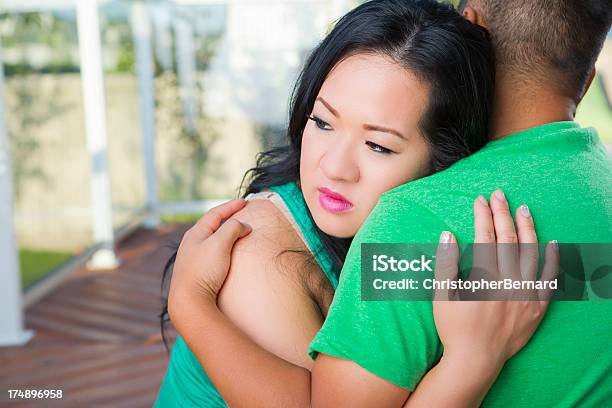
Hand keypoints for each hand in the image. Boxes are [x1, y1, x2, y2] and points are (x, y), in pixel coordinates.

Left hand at [168, 199, 251, 320]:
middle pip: (211, 226)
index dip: (231, 206)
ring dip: (225, 234)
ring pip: (211, 240)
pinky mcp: (196, 274)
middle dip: (227, 218)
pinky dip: (223, 248)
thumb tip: (244, 226)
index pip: (215, 214)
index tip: (245, 202)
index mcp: (195, 234)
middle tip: (241, 214)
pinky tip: (227, 255)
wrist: (189, 302)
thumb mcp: (220, 243)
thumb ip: (233, 228)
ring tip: (236, 233)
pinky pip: (212, 254)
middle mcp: (191, 245)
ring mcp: (192, 260)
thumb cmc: (203, 271)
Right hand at [433, 190, 558, 376]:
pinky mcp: (537, 307)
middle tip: (500, 195)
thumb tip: (448, 234)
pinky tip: (553, 243)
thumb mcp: (442, 295)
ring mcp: (526, 295)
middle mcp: (509, 283)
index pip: (485, 237)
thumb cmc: (454, 328)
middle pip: (508, 240)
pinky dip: (552, 260)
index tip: (479, 200)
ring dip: (527, 229)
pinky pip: (550, 280)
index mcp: (484, 278)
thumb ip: (446, 263)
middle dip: (503, 214)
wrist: (475, 360)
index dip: (482, 216)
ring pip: (531, 254)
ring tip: (524, 210)